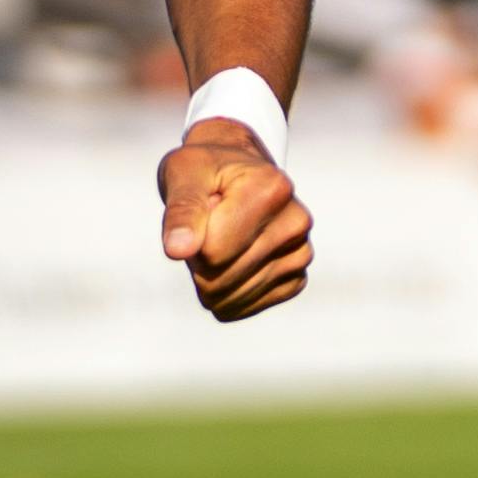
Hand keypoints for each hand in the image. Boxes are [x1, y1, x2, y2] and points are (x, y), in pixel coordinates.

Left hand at [156, 121, 312, 323]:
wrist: (235, 172)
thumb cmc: (205, 169)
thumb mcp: (183, 173)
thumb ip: (180, 210)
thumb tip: (177, 250)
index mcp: (272, 189)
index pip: (214, 250)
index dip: (192, 238)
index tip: (201, 209)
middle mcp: (296, 222)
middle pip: (220, 278)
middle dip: (198, 260)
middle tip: (206, 227)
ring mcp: (300, 253)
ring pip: (230, 298)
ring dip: (210, 276)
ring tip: (220, 239)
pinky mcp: (295, 278)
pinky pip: (244, 307)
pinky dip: (225, 293)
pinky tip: (230, 260)